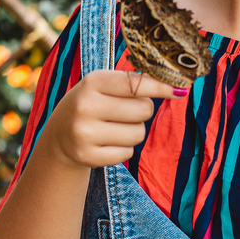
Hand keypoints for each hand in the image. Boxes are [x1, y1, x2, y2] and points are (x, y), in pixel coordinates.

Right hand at [45, 69, 184, 168]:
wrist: (58, 136)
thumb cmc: (91, 103)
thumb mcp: (103, 85)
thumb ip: (135, 83)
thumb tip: (179, 89)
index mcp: (92, 82)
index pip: (136, 83)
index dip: (161, 87)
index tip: (181, 90)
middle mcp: (86, 106)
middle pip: (143, 110)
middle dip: (143, 110)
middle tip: (126, 110)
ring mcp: (84, 133)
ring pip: (138, 133)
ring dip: (134, 130)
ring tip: (115, 126)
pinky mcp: (87, 156)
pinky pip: (127, 152)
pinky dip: (124, 147)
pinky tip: (107, 141)